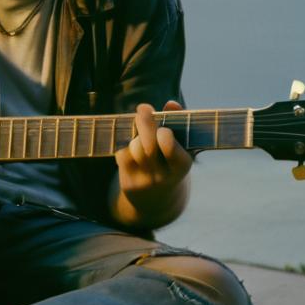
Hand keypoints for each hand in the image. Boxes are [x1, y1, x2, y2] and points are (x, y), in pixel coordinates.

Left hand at [113, 100, 192, 225]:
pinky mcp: (129, 183)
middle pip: (148, 146)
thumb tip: (172, 103)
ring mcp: (145, 181)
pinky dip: (125, 144)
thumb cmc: (171, 162)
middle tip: (144, 108)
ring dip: (136, 135)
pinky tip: (131, 144)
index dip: (164, 134)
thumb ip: (179, 122)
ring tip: (141, 133)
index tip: (163, 128)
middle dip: (145, 123)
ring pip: (134, 148)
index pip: (171, 148)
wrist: (157, 200)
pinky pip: (122, 154)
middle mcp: (164, 176)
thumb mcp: (181, 146)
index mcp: (182, 166)